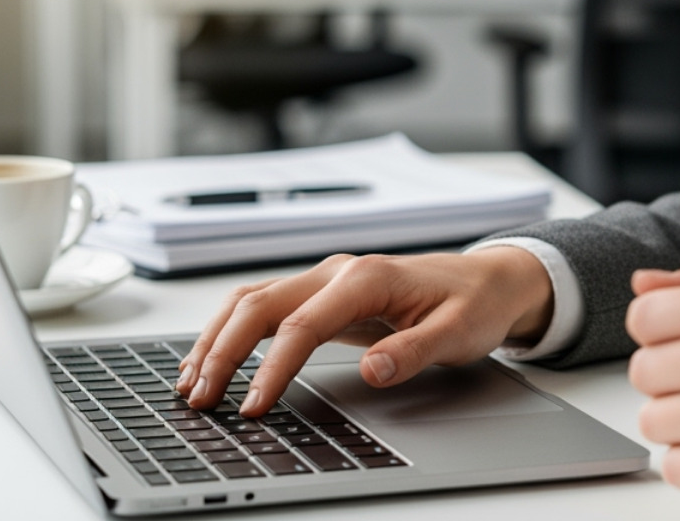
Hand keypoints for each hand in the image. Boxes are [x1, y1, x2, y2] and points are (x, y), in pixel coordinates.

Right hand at [176, 248, 552, 415]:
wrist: (488, 279)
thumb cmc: (473, 303)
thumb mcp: (457, 333)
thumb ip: (413, 352)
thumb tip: (373, 370)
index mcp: (366, 278)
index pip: (301, 326)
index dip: (271, 368)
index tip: (252, 406)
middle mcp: (337, 272)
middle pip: (259, 305)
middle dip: (222, 351)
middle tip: (199, 398)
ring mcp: (326, 280)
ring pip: (252, 301)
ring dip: (217, 338)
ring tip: (190, 382)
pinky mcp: (323, 295)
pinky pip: (265, 308)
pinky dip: (232, 330)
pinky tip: (215, 359)